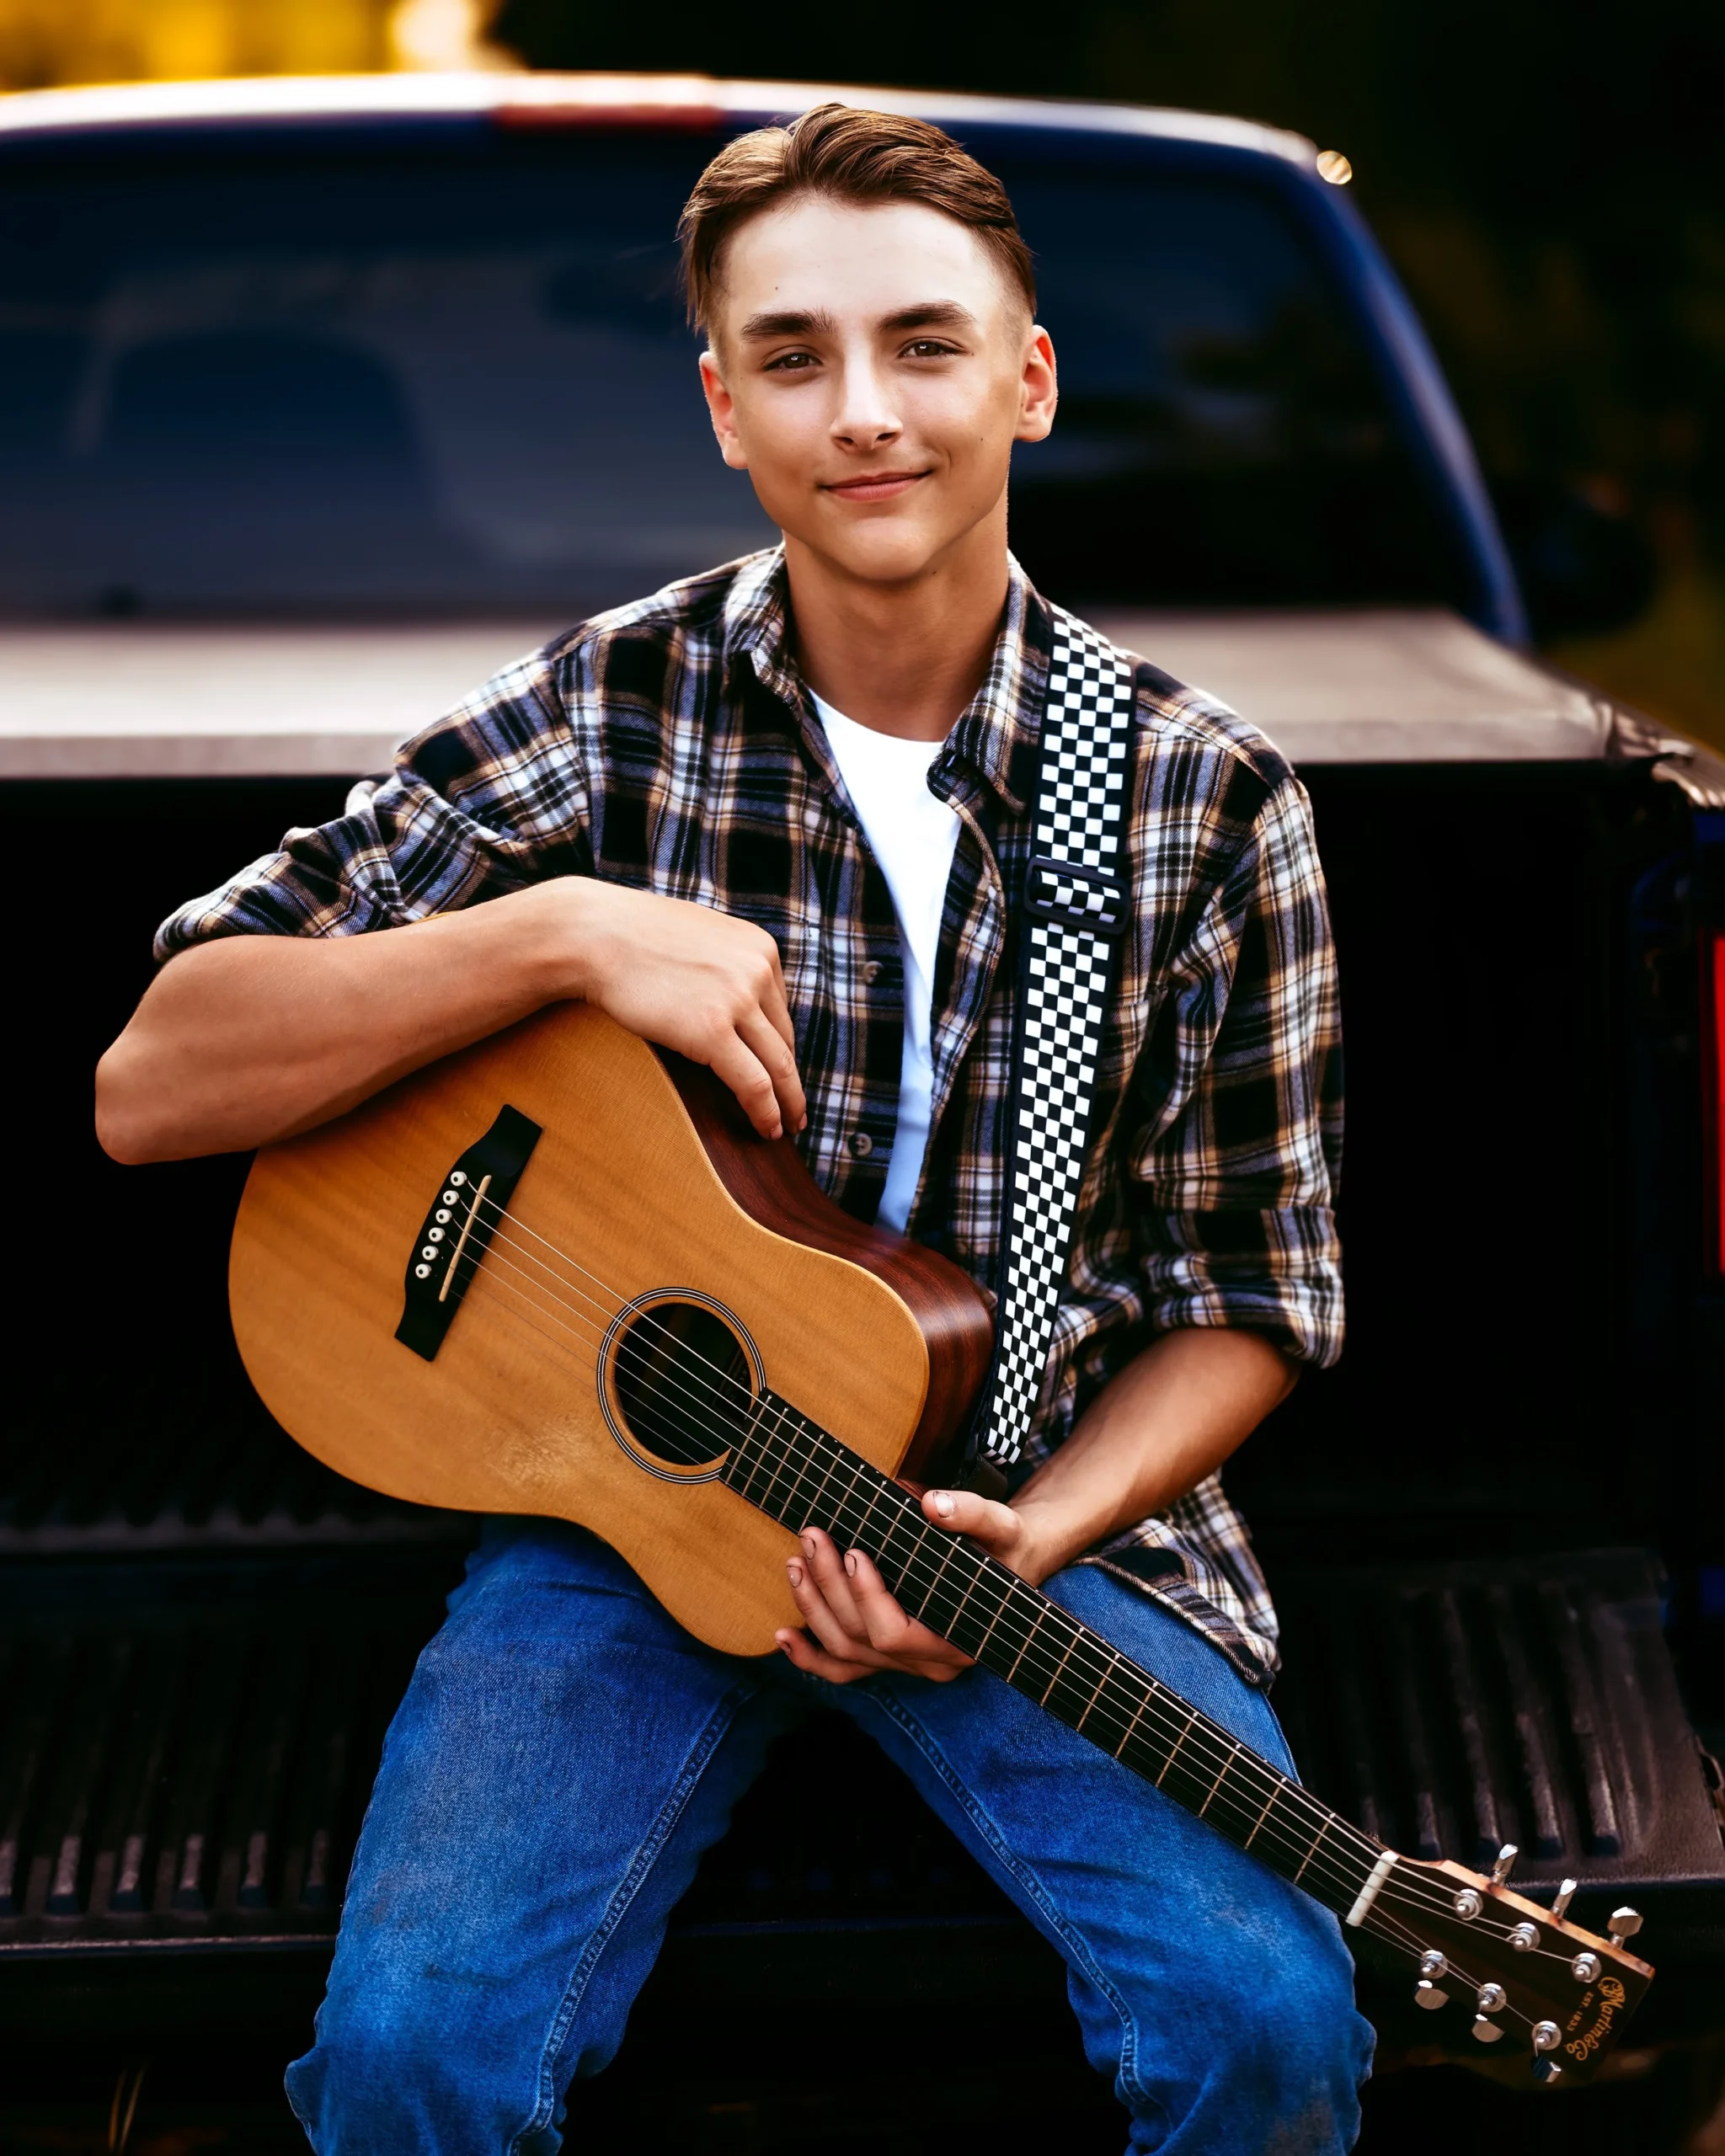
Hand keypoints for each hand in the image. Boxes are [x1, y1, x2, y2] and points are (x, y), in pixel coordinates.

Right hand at [566, 881, 805, 1138]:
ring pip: (777, 1066)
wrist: (595, 934)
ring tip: (787, 1126)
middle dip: (791, 1081)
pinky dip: (765, 1112)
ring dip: (786, 1103)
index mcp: (760, 948)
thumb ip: (726, 963)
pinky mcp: (712, 1031)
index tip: (778, 1072)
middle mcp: (757, 971)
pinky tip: (766, 1129)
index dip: (779, 1047)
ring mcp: (738, 1001)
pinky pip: (753, 1083)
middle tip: (797, 1110)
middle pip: (784, 1040)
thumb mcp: (701, 936)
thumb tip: (732, 996)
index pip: (780, 1010)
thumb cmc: (633, 935)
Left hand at [775, 1487, 1050, 1683]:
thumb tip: (933, 1504)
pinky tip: (782, 1636)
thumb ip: (971, 1514)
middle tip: (813, 1537)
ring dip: (813, 1608)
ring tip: (796, 1562)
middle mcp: (932, 1663)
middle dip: (830, 1586)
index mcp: (960, 1639)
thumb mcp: (1000, 1524)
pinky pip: (845, 1670)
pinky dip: (810, 1657)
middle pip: (862, 1638)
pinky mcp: (891, 1657)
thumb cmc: (1006, 1545)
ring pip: (846, 1652)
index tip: (853, 1552)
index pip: (896, 1633)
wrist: (1013, 1560)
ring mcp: (909, 1665)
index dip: (866, 1598)